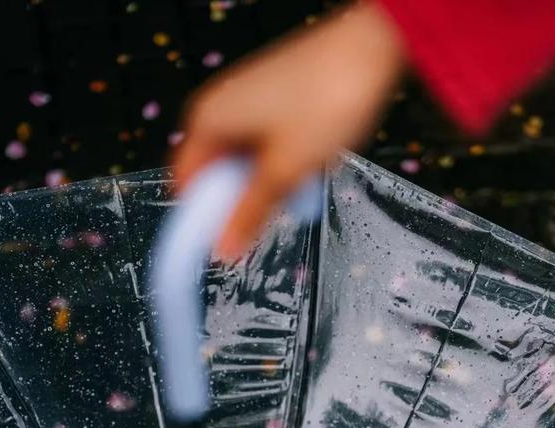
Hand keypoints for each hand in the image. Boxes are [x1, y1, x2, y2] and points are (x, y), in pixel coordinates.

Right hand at [173, 2, 405, 259]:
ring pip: (243, 165)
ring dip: (267, 184)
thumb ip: (249, 214)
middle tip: (275, 210)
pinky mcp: (270, 102)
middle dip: (242, 201)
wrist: (369, 48)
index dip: (204, 218)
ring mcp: (245, 103)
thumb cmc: (324, 101)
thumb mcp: (284, 171)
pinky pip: (264, 148)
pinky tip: (306, 166)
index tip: (228, 243)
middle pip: (216, 176)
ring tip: (299, 181)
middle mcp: (218, 109)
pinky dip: (280, 164)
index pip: (186, 185)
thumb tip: (223, 252)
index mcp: (207, 122)